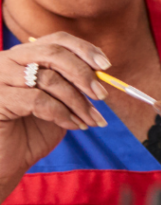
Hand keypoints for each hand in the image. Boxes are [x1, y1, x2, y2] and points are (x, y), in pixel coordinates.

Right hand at [0, 32, 109, 199]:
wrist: (3, 164)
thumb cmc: (30, 132)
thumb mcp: (58, 102)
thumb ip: (73, 84)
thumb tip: (103, 73)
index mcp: (21, 57)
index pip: (56, 40)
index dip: (84, 49)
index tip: (106, 66)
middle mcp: (5, 62)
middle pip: (53, 54)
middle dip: (83, 74)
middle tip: (102, 95)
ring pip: (49, 79)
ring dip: (78, 101)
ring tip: (92, 119)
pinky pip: (39, 101)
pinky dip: (63, 114)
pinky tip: (73, 126)